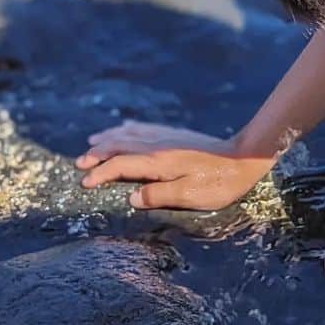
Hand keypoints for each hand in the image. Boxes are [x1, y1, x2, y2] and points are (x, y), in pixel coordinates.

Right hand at [75, 121, 274, 209]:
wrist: (244, 156)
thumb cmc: (220, 182)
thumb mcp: (190, 195)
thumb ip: (159, 196)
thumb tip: (131, 198)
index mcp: (157, 162)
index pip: (119, 165)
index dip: (100, 174)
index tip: (85, 183)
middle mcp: (158, 146)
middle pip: (119, 146)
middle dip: (97, 154)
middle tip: (79, 164)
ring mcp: (168, 137)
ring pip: (129, 134)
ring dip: (109, 139)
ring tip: (93, 142)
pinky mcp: (178, 135)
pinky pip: (145, 128)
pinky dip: (129, 128)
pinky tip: (125, 127)